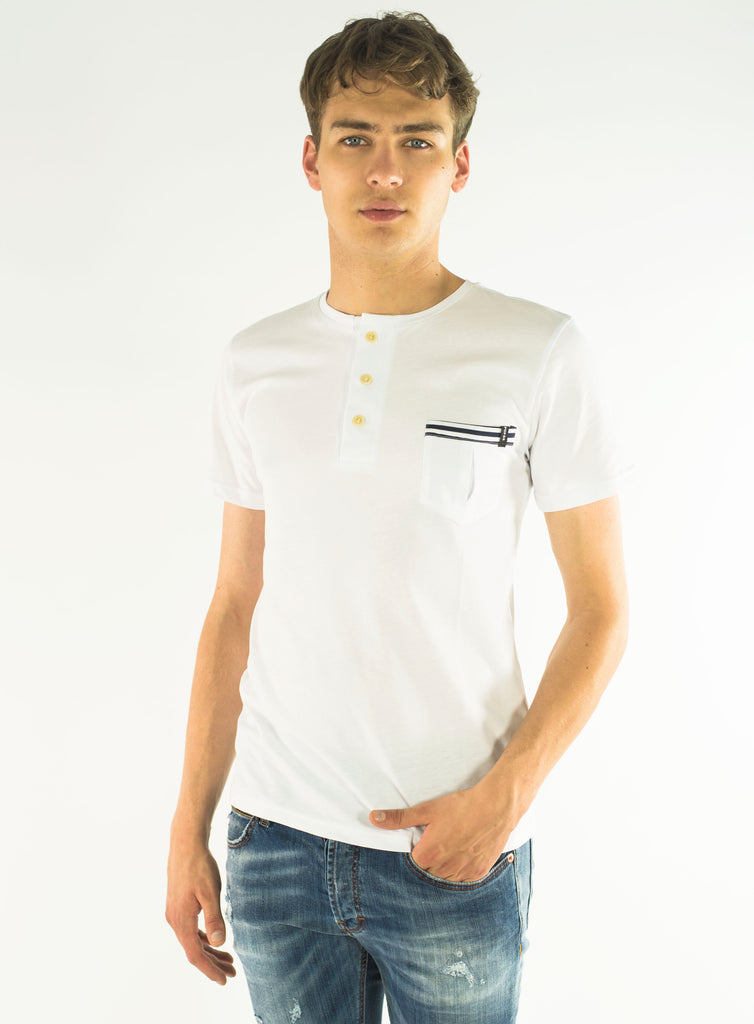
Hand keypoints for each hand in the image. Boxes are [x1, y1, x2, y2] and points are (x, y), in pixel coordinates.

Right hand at [166, 836, 235, 984]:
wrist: (186, 843)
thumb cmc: (199, 866)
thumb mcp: (210, 892)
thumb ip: (214, 919)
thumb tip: (218, 943)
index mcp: (181, 921)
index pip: (195, 955)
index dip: (210, 970)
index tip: (224, 980)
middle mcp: (175, 920)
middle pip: (194, 950)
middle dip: (213, 963)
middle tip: (232, 972)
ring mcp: (175, 913)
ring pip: (192, 940)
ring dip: (209, 951)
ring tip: (228, 959)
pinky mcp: (178, 905)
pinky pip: (190, 929)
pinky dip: (203, 938)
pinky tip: (214, 939)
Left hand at [370, 786, 513, 882]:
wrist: (495, 806)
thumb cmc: (460, 806)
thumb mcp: (427, 809)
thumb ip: (399, 818)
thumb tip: (374, 818)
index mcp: (429, 855)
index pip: (413, 865)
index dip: (418, 852)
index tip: (424, 841)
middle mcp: (445, 868)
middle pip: (429, 873)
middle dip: (431, 861)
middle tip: (439, 842)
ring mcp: (463, 872)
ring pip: (447, 878)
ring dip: (445, 867)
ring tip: (452, 847)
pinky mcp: (479, 872)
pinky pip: (464, 879)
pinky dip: (462, 870)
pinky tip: (464, 853)